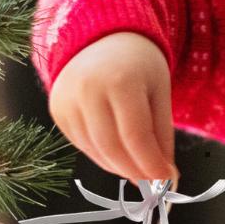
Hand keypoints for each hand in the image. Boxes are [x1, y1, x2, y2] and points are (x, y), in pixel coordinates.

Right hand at [48, 31, 176, 181]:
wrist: (103, 39)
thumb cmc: (138, 66)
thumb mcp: (160, 94)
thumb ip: (162, 138)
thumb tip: (167, 180)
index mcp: (120, 80)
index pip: (135, 136)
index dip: (151, 165)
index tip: (167, 183)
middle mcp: (87, 89)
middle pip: (112, 148)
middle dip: (136, 172)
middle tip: (153, 184)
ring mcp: (67, 100)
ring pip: (96, 151)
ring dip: (120, 167)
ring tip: (138, 166)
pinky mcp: (57, 111)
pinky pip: (83, 145)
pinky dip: (103, 156)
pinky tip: (118, 152)